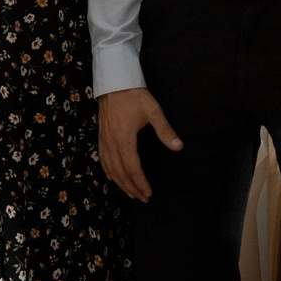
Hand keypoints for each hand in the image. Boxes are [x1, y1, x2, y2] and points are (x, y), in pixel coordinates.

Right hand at [97, 88, 179, 202]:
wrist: (114, 81)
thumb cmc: (134, 95)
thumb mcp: (153, 111)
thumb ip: (165, 130)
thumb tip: (179, 146)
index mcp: (124, 138)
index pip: (132, 168)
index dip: (140, 183)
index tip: (148, 193)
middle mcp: (111, 142)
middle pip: (120, 172)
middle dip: (131, 188)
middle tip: (142, 198)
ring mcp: (104, 139)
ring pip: (110, 168)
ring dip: (120, 183)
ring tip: (130, 193)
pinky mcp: (101, 136)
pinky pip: (103, 159)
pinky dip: (108, 171)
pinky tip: (113, 177)